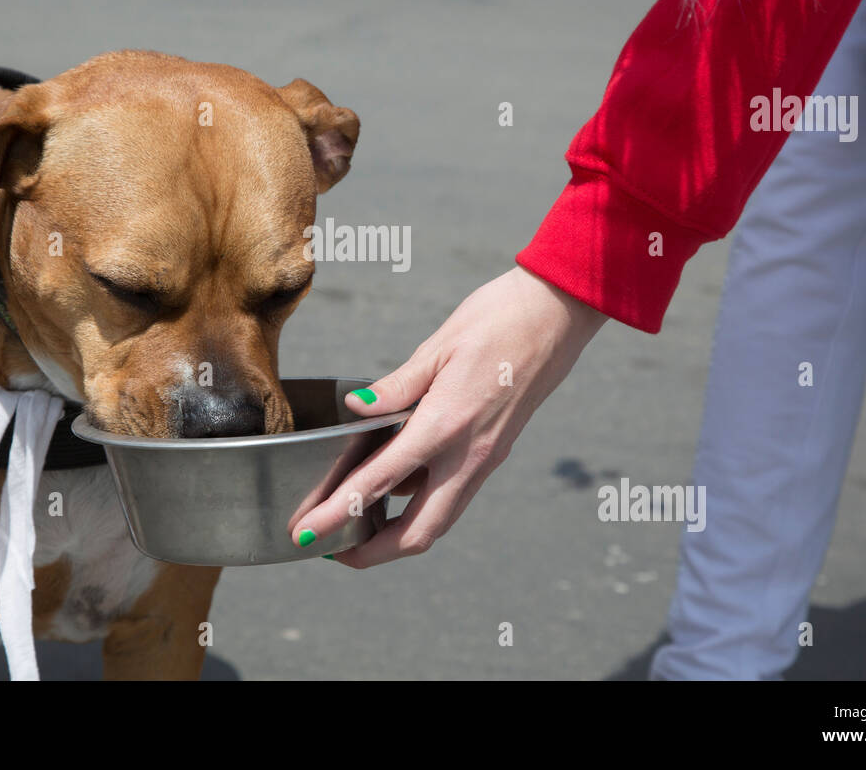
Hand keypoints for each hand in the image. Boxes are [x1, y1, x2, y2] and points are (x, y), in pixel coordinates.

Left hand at [290, 265, 608, 566]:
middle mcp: (469, 454)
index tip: (304, 536)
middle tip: (330, 550)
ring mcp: (486, 457)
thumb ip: (395, 386)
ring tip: (355, 522)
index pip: (377, 484)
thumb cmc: (500, 318)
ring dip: (397, 533)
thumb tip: (356, 407)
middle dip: (371, 552)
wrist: (561, 312)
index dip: (335, 515)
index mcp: (446, 425)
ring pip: (438, 519)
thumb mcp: (439, 346)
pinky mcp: (495, 450)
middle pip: (418, 532)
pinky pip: (453, 493)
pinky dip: (419, 501)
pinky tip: (394, 482)